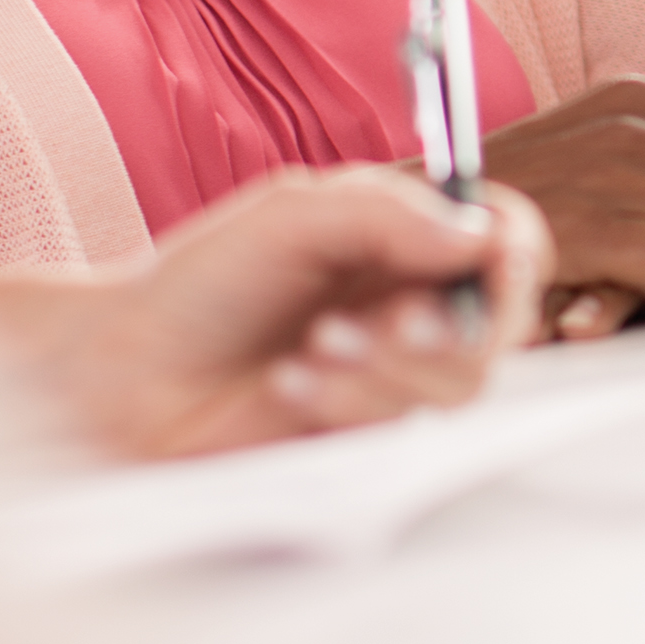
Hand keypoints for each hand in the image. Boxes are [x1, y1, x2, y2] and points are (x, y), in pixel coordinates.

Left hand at [24, 165, 549, 460]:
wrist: (129, 373)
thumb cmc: (202, 283)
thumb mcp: (290, 217)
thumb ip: (385, 214)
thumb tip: (476, 238)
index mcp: (404, 237)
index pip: (504, 238)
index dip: (515, 249)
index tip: (498, 259)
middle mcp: (413, 303)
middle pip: (504, 320)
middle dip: (452, 325)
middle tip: (391, 322)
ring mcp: (396, 372)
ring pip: (461, 382)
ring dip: (389, 366)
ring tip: (312, 349)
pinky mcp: (368, 430)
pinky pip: (402, 423)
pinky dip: (350, 399)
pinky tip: (288, 384)